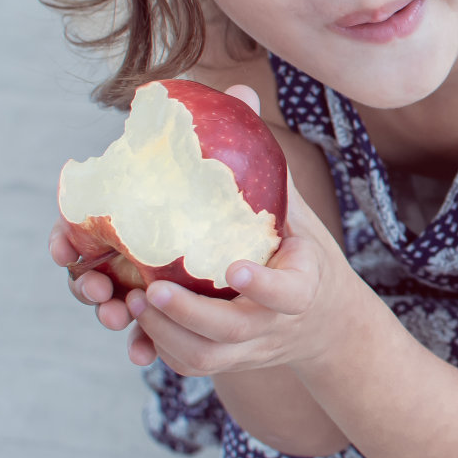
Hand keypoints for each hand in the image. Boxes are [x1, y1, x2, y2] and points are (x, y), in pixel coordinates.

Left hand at [50, 84, 357, 375]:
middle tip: (151, 289)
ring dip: (166, 333)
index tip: (235, 269)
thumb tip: (237, 92)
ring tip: (132, 303)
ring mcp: (253, 347)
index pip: (288, 291)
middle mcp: (278, 321)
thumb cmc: (301, 252)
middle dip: (191, 314)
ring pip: (206, 356)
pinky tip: (137, 322)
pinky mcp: (230, 361)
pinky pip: (192, 365)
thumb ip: (265, 161)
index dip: (263, 285)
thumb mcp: (297, 210)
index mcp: (305, 283)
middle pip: (235, 330)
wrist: (324, 320)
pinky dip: (161, 348)